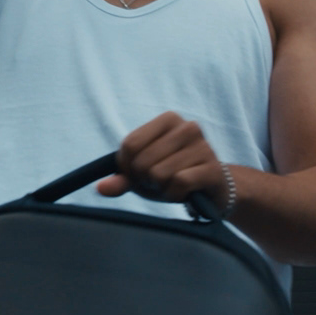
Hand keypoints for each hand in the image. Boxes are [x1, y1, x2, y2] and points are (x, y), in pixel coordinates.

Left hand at [95, 111, 228, 211]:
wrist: (214, 189)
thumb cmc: (175, 176)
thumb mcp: (144, 175)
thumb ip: (122, 179)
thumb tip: (101, 188)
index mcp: (168, 119)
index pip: (129, 145)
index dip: (127, 167)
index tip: (140, 173)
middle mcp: (187, 127)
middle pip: (141, 161)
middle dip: (145, 180)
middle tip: (161, 181)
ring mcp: (203, 146)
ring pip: (158, 174)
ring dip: (162, 188)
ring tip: (175, 184)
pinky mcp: (212, 168)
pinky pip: (178, 183)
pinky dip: (175, 194)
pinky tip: (185, 191)